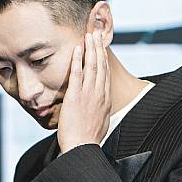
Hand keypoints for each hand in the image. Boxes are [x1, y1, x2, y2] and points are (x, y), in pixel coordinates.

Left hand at [56, 30, 110, 153]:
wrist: (82, 148)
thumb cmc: (88, 140)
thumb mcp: (99, 122)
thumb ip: (99, 111)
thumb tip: (97, 108)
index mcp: (105, 99)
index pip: (105, 74)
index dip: (104, 58)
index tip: (102, 47)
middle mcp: (99, 94)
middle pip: (101, 65)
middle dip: (99, 47)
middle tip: (96, 33)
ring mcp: (89, 94)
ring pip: (92, 66)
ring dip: (90, 48)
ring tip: (89, 35)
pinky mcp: (76, 97)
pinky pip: (77, 74)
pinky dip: (78, 60)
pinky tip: (77, 49)